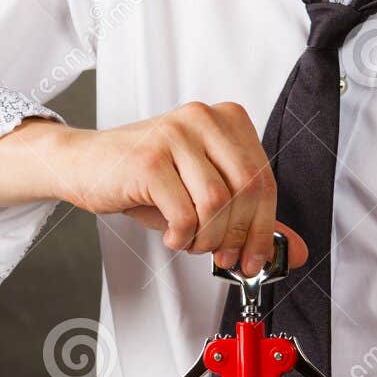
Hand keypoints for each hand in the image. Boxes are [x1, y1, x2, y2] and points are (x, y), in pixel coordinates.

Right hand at [58, 103, 307, 275]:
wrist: (84, 164)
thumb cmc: (144, 177)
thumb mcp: (202, 192)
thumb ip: (248, 217)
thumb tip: (291, 250)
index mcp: (226, 119)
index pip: (265, 178)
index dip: (264, 226)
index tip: (255, 257)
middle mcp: (203, 118)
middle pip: (247, 189)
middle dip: (238, 235)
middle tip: (224, 258)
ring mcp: (175, 134)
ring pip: (217, 203)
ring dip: (207, 238)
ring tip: (192, 242)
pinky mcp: (150, 158)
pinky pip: (183, 213)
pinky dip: (181, 236)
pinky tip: (171, 234)